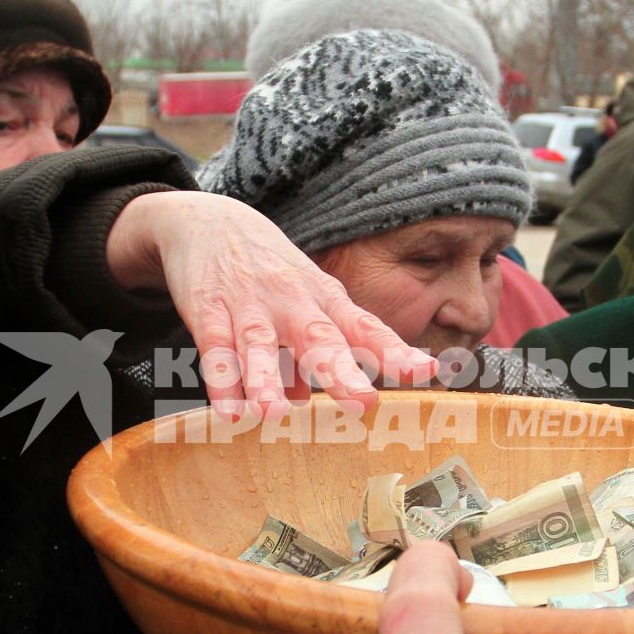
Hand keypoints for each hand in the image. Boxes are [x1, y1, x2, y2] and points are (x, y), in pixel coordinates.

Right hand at [105, 193, 436, 416]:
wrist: (210, 220)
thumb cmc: (269, 269)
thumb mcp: (303, 300)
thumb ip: (311, 352)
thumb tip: (308, 401)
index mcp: (324, 300)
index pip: (365, 326)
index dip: (394, 350)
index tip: (425, 372)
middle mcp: (292, 302)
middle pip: (319, 336)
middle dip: (341, 369)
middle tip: (363, 402)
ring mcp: (249, 306)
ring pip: (259, 344)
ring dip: (266, 379)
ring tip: (274, 414)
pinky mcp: (208, 311)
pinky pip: (215, 349)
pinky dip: (222, 381)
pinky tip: (229, 412)